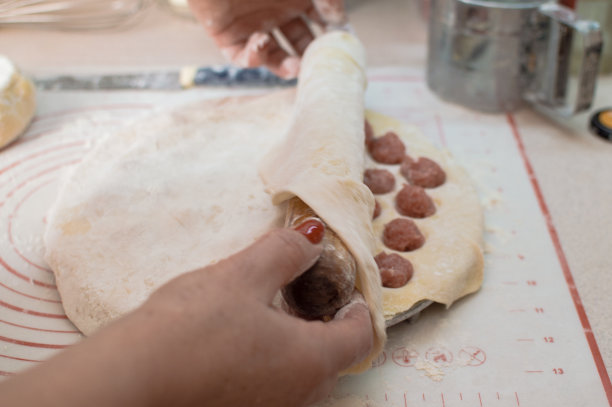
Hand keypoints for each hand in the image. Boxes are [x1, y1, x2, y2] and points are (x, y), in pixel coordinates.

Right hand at [0, 228, 372, 406]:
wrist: (129, 382)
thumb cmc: (190, 329)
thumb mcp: (242, 277)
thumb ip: (284, 253)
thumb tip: (311, 236)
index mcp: (312, 361)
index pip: (361, 337)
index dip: (360, 308)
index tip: (347, 289)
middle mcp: (299, 396)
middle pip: (334, 359)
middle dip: (325, 324)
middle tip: (304, 293)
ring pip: (302, 375)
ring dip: (297, 344)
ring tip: (270, 312)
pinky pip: (273, 388)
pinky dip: (272, 363)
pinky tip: (240, 341)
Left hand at [187, 0, 344, 77]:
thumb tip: (339, 21)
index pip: (320, 22)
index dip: (331, 35)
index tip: (342, 46)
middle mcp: (274, 11)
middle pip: (298, 43)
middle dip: (310, 56)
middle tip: (318, 63)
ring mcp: (251, 24)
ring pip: (272, 56)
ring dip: (285, 66)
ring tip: (295, 66)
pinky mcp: (225, 34)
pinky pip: (241, 57)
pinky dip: (254, 56)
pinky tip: (261, 40)